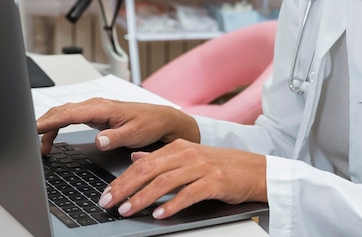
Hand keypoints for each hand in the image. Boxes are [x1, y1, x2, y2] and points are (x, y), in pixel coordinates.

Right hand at [36, 98, 199, 155]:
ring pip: (64, 113)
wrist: (161, 119)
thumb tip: (99, 140)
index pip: (70, 113)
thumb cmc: (150, 123)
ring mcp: (95, 109)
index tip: (33, 128)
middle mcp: (97, 105)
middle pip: (62, 110)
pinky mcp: (96, 115)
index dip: (50, 121)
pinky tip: (52, 140)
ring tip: (38, 146)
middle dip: (42, 122)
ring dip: (49, 126)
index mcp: (103, 108)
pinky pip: (70, 117)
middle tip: (26, 138)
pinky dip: (57, 126)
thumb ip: (115, 137)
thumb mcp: (134, 133)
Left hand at [98, 139, 266, 218]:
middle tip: (109, 203)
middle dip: (125, 188)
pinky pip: (189, 194)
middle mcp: (188, 154)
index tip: (107, 193)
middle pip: (149, 170)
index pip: (143, 163)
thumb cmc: (222, 165)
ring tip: (128, 211)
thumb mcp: (190, 156)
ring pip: (165, 182)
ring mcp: (202, 167)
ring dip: (143, 198)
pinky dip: (172, 205)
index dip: (122, 179)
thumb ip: (162, 157)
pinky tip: (160, 214)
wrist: (255, 169)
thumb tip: (135, 158)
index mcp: (179, 146)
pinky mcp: (214, 181)